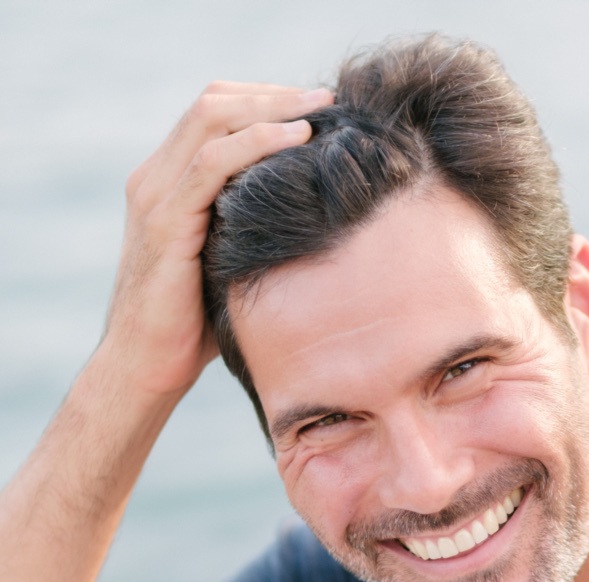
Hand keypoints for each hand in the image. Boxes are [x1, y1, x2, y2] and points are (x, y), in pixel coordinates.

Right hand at [102, 82, 332, 396]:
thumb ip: (255, 230)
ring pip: (211, 120)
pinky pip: (211, 165)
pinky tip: (296, 140)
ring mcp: (156, 197)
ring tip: (321, 109)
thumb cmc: (198, 324)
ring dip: (272, 107)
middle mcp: (156, 178)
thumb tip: (320, 222)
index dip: (264, 100)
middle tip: (327, 98)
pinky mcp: (166, 223)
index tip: (315, 109)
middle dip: (275, 94)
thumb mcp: (232, 261)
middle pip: (214, 104)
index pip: (214, 113)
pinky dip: (256, 143)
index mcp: (169, 182)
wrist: (149, 366)